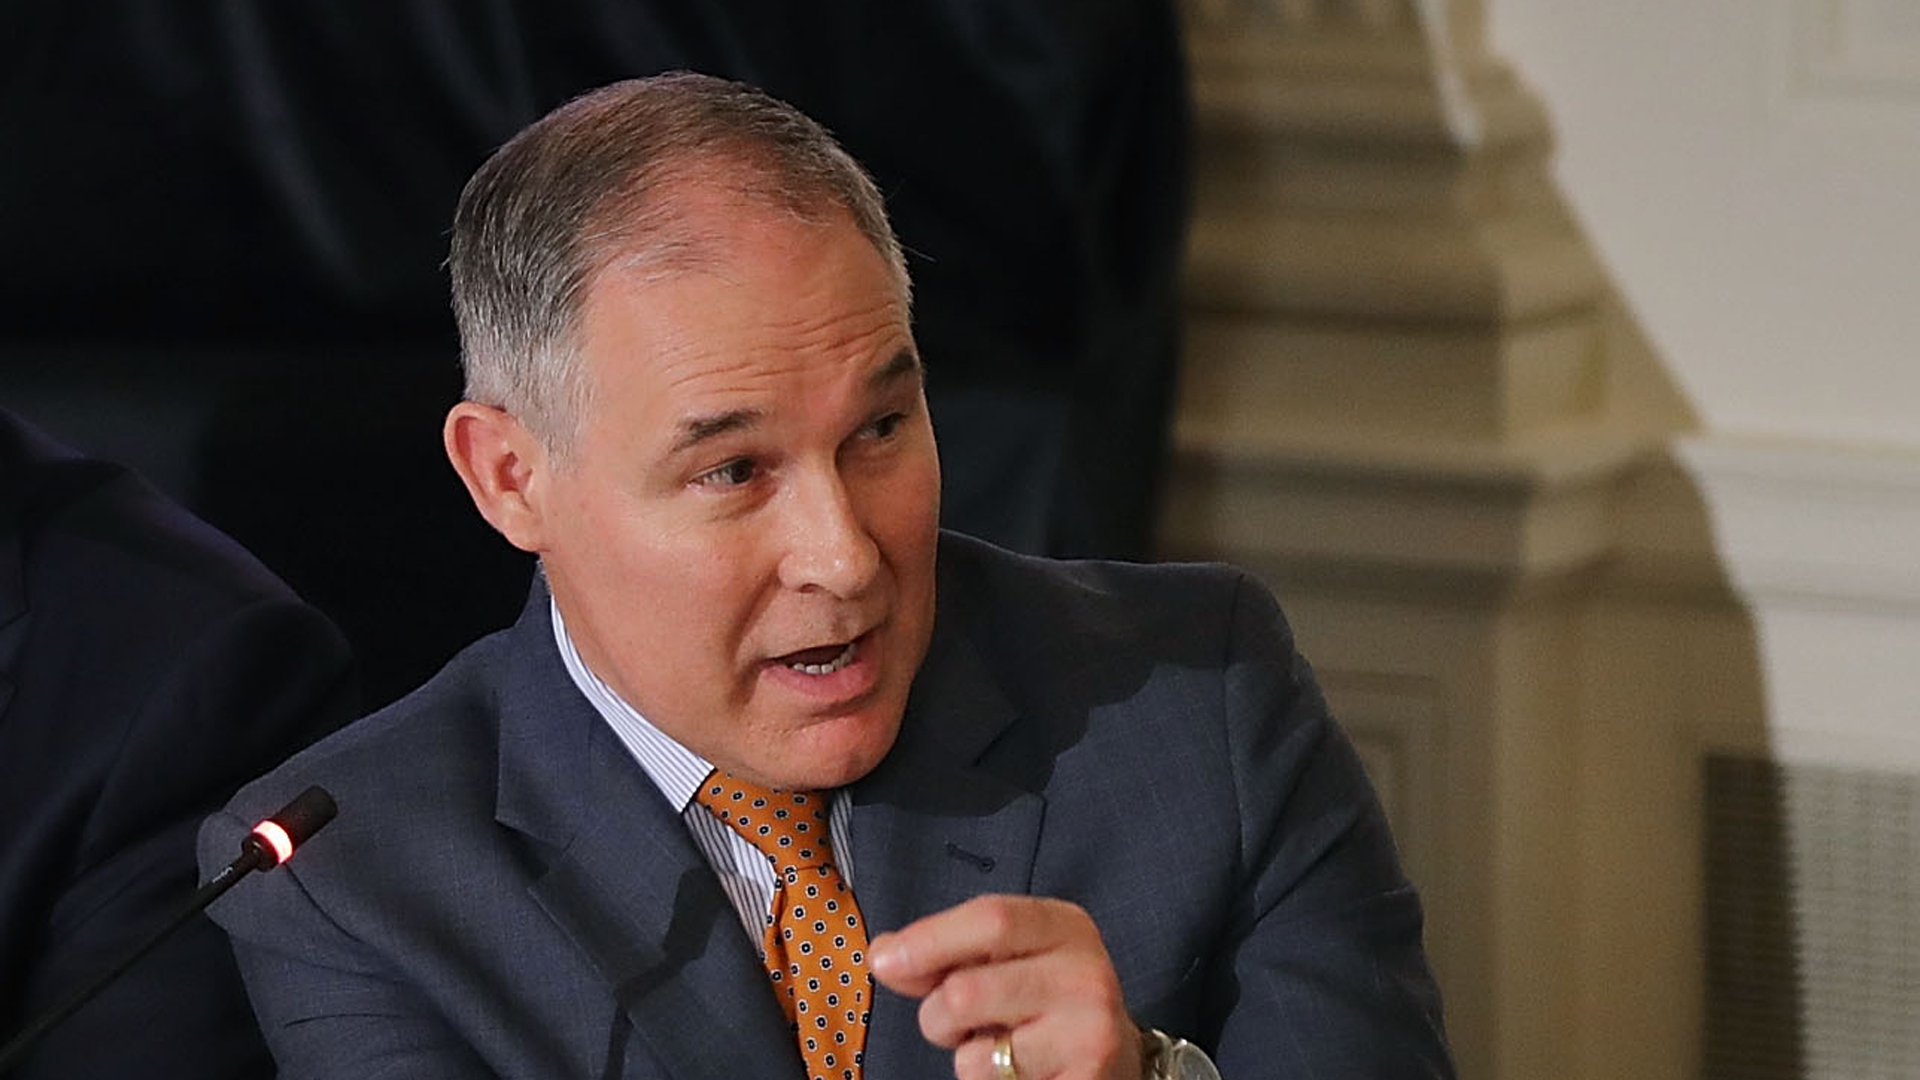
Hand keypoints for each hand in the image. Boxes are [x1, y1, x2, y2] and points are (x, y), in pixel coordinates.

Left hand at [868, 895, 1141, 1079]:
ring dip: (966, 1059)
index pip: (991, 918)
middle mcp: (1087, 974)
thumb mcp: (1007, 959)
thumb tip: (884, 956)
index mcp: (1066, 926)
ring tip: (999, 1049)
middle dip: (938, 1016)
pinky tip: (1023, 1072)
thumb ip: (946, 953)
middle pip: (968, 991)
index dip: (929, 939)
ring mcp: (1090, 1034)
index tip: (883, 961)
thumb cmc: (1046, 1001)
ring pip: (975, 1056)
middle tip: (955, 1024)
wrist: (1117, 1058)